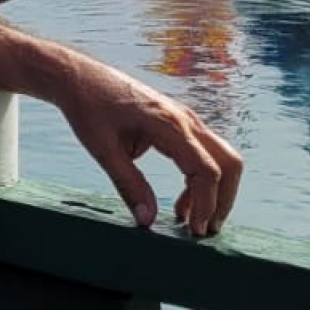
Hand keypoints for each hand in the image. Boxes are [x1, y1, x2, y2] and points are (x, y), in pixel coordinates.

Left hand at [54, 58, 242, 237]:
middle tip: (204, 231)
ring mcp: (185, 119)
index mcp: (169, 125)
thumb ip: (129, 185)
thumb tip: (148, 220)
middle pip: (229, 162)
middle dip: (223, 200)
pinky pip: (203, 153)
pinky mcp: (178, 123)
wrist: (80, 78)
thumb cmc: (89, 108)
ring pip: (221, 157)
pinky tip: (181, 203)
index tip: (194, 231)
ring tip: (190, 222)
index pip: (207, 171)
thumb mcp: (104, 151)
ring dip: (214, 191)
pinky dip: (200, 180)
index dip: (206, 205)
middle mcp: (185, 120)